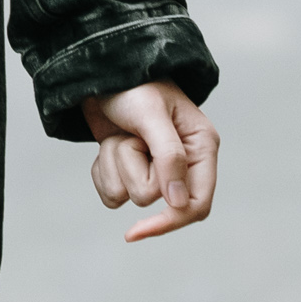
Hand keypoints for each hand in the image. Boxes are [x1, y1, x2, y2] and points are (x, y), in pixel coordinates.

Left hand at [81, 80, 217, 241]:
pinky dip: (102, 168)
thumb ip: (169, 156)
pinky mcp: (129, 167)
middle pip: (156, 199)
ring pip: (128, 195)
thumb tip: (178, 203)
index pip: (197, 203)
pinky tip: (106, 142)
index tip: (140, 229)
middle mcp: (183, 162)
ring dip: (114, 163)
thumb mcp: (151, 116)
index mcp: (201, 148)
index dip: (171, 220)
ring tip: (118, 133)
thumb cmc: (133, 84)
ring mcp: (154, 166)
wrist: (99, 72)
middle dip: (132, 170)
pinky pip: (111, 191)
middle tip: (128, 137)